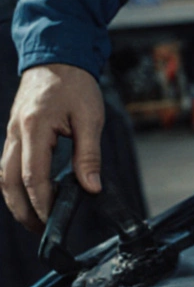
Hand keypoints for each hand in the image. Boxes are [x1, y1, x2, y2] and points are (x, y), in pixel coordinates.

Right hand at [2, 63, 103, 231]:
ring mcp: (11, 132)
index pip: (33, 176)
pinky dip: (14, 184)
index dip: (42, 202)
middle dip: (22, 209)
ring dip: (15, 199)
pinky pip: (7, 164)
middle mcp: (16, 132)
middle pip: (8, 181)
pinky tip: (30, 195)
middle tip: (40, 229)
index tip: (52, 221)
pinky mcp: (14, 132)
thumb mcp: (91, 118)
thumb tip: (91, 187)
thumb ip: (89, 154)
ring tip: (34, 219)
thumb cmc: (76, 85)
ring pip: (3, 174)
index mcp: (35, 128)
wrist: (57, 57)